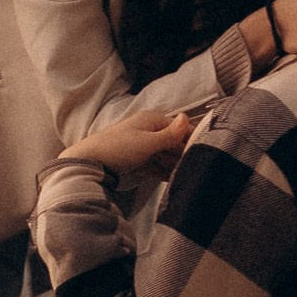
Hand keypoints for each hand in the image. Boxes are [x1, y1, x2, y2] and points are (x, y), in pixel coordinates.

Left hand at [60, 108, 195, 178]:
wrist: (89, 164)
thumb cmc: (119, 148)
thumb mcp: (148, 142)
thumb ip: (170, 134)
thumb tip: (187, 116)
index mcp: (151, 120)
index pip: (178, 128)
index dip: (192, 139)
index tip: (207, 151)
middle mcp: (148, 131)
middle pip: (173, 143)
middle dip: (184, 155)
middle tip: (199, 168)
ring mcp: (142, 146)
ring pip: (165, 155)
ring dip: (175, 165)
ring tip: (189, 176)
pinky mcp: (137, 161)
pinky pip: (155, 165)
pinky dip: (163, 172)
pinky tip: (173, 180)